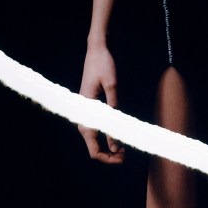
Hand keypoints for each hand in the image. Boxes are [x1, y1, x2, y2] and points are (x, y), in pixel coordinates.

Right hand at [78, 43, 125, 163]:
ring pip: (93, 138)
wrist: (96, 49)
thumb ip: (113, 111)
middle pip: (91, 145)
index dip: (106, 157)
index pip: (92, 145)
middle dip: (107, 154)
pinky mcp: (90, 107)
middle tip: (125, 156)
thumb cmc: (103, 64)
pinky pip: (95, 127)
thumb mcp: (112, 86)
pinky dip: (106, 134)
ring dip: (107, 146)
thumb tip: (116, 138)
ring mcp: (85, 111)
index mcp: (85, 110)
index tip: (121, 158)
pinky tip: (117, 134)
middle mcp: (82, 113)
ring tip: (124, 149)